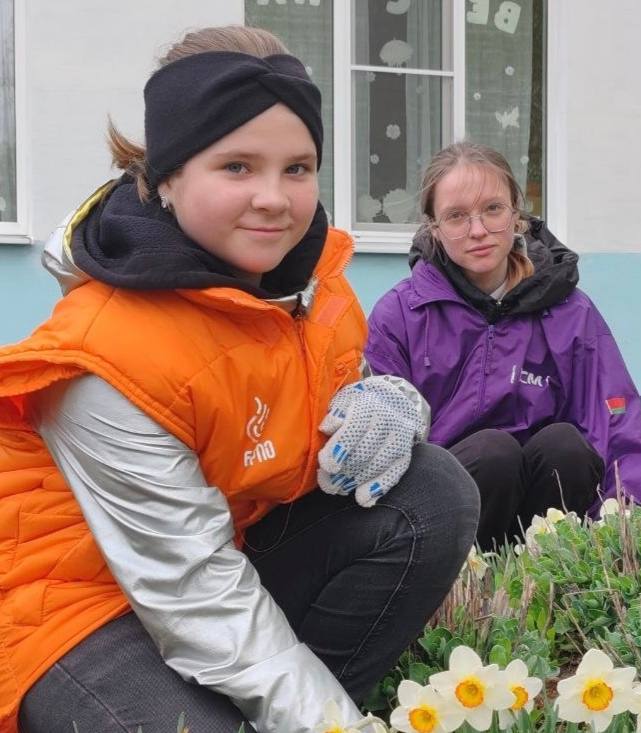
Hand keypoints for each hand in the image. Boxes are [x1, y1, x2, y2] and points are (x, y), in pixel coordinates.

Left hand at [317, 375, 429, 506]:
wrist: (390, 400)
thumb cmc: (356, 403)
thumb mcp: (342, 399)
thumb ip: (334, 413)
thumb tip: (327, 428)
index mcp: (368, 404)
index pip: (355, 428)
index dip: (340, 448)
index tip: (326, 465)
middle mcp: (388, 420)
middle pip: (365, 451)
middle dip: (343, 471)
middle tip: (326, 482)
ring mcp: (399, 438)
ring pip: (377, 465)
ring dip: (355, 481)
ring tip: (338, 488)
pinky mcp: (405, 453)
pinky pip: (394, 473)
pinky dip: (378, 487)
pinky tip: (363, 499)